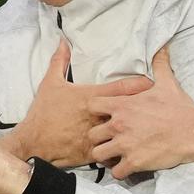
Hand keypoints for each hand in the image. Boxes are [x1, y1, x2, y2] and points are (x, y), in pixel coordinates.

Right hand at [6, 39, 151, 167]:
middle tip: (161, 106)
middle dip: (144, 108)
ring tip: (151, 131)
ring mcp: (96, 135)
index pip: (123, 88)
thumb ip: (59, 61)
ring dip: (136, 132)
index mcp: (91, 97)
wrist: (32, 142)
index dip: (141, 84)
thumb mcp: (50, 83)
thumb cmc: (43, 112)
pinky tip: (133, 151)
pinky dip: (122, 152)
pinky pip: (113, 153)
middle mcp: (97, 115)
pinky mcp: (92, 153)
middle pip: (130, 111)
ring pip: (124, 134)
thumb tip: (63, 41)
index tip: (154, 83)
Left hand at [87, 47, 193, 179]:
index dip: (96, 112)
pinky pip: (116, 172)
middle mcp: (119, 125)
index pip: (91, 106)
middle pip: (91, 134)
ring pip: (98, 155)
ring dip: (105, 156)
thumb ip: (159, 65)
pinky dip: (120, 171)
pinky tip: (127, 166)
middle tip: (109, 139)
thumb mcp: (167, 83)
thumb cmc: (179, 108)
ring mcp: (125, 145)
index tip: (105, 116)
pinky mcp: (134, 162)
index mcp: (122, 105)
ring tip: (115, 155)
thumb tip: (163, 47)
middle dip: (99, 138)